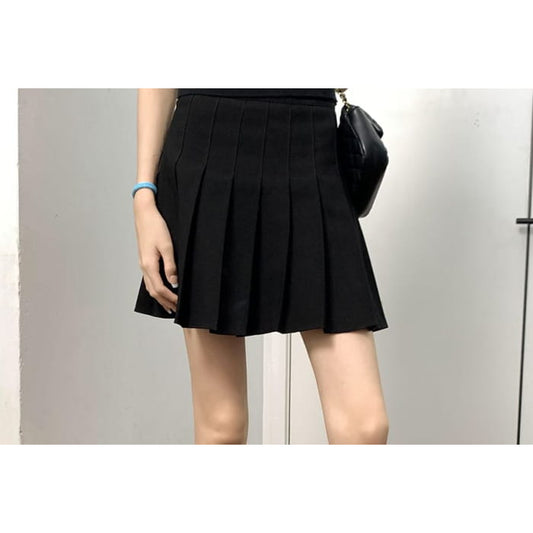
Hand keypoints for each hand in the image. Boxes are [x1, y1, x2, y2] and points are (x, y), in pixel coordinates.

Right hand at [133, 193, 177, 313]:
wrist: (144, 214)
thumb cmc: (156, 227)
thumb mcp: (167, 246)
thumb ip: (171, 266)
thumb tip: (174, 283)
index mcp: (149, 265)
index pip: (160, 289)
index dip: (170, 299)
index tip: (180, 305)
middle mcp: (144, 267)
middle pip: (153, 291)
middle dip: (165, 302)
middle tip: (176, 310)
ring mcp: (143, 264)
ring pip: (150, 287)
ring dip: (160, 297)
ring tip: (169, 305)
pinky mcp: (145, 260)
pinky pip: (149, 280)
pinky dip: (156, 288)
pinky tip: (162, 289)